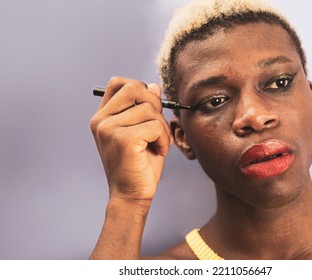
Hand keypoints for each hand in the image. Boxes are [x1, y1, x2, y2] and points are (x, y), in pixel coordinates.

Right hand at [90, 77, 172, 201]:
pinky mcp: (123, 139)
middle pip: (135, 88)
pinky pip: (155, 126)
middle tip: (158, 125)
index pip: (117, 83)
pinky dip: (164, 139)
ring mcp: (109, 129)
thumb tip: (154, 86)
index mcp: (102, 117)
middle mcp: (101, 120)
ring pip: (150, 109)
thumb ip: (145, 109)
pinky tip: (158, 151)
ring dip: (162, 127)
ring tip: (158, 144)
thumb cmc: (138, 165)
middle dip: (154, 103)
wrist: (131, 196)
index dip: (139, 89)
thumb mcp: (142, 131)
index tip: (149, 109)